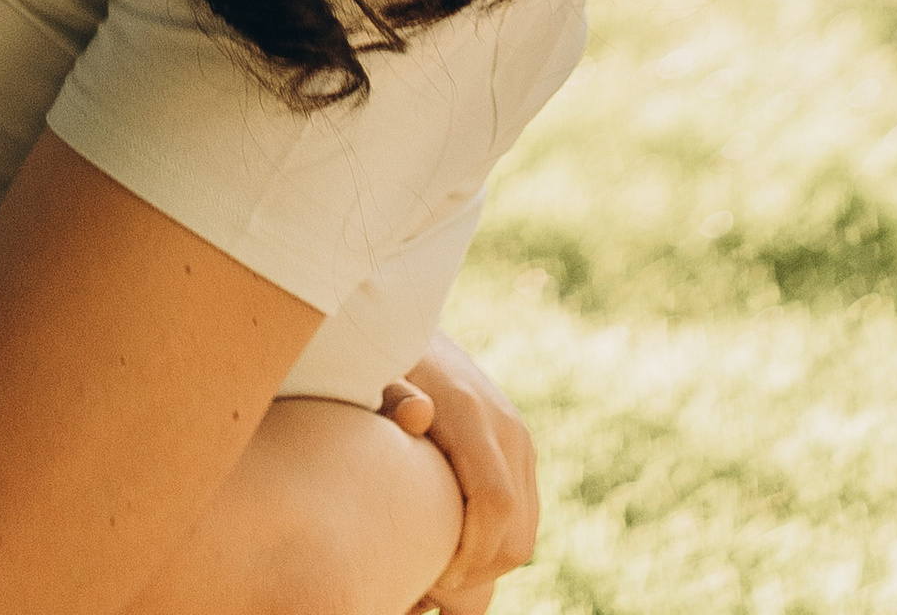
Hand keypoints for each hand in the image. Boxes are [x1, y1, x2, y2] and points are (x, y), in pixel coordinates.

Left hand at [387, 332, 539, 611]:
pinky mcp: (520, 448)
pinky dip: (496, 544)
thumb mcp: (371, 371)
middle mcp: (506, 426)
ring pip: (525, 533)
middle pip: (517, 534)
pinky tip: (453, 543)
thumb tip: (418, 414)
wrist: (402, 314)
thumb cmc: (375, 356)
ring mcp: (519, 437)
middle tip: (430, 581)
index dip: (470, 555)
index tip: (431, 575)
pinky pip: (524, 517)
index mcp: (471, 412)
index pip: (496, 505)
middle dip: (478, 571)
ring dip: (488, 563)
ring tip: (437, 566)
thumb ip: (390, 395)